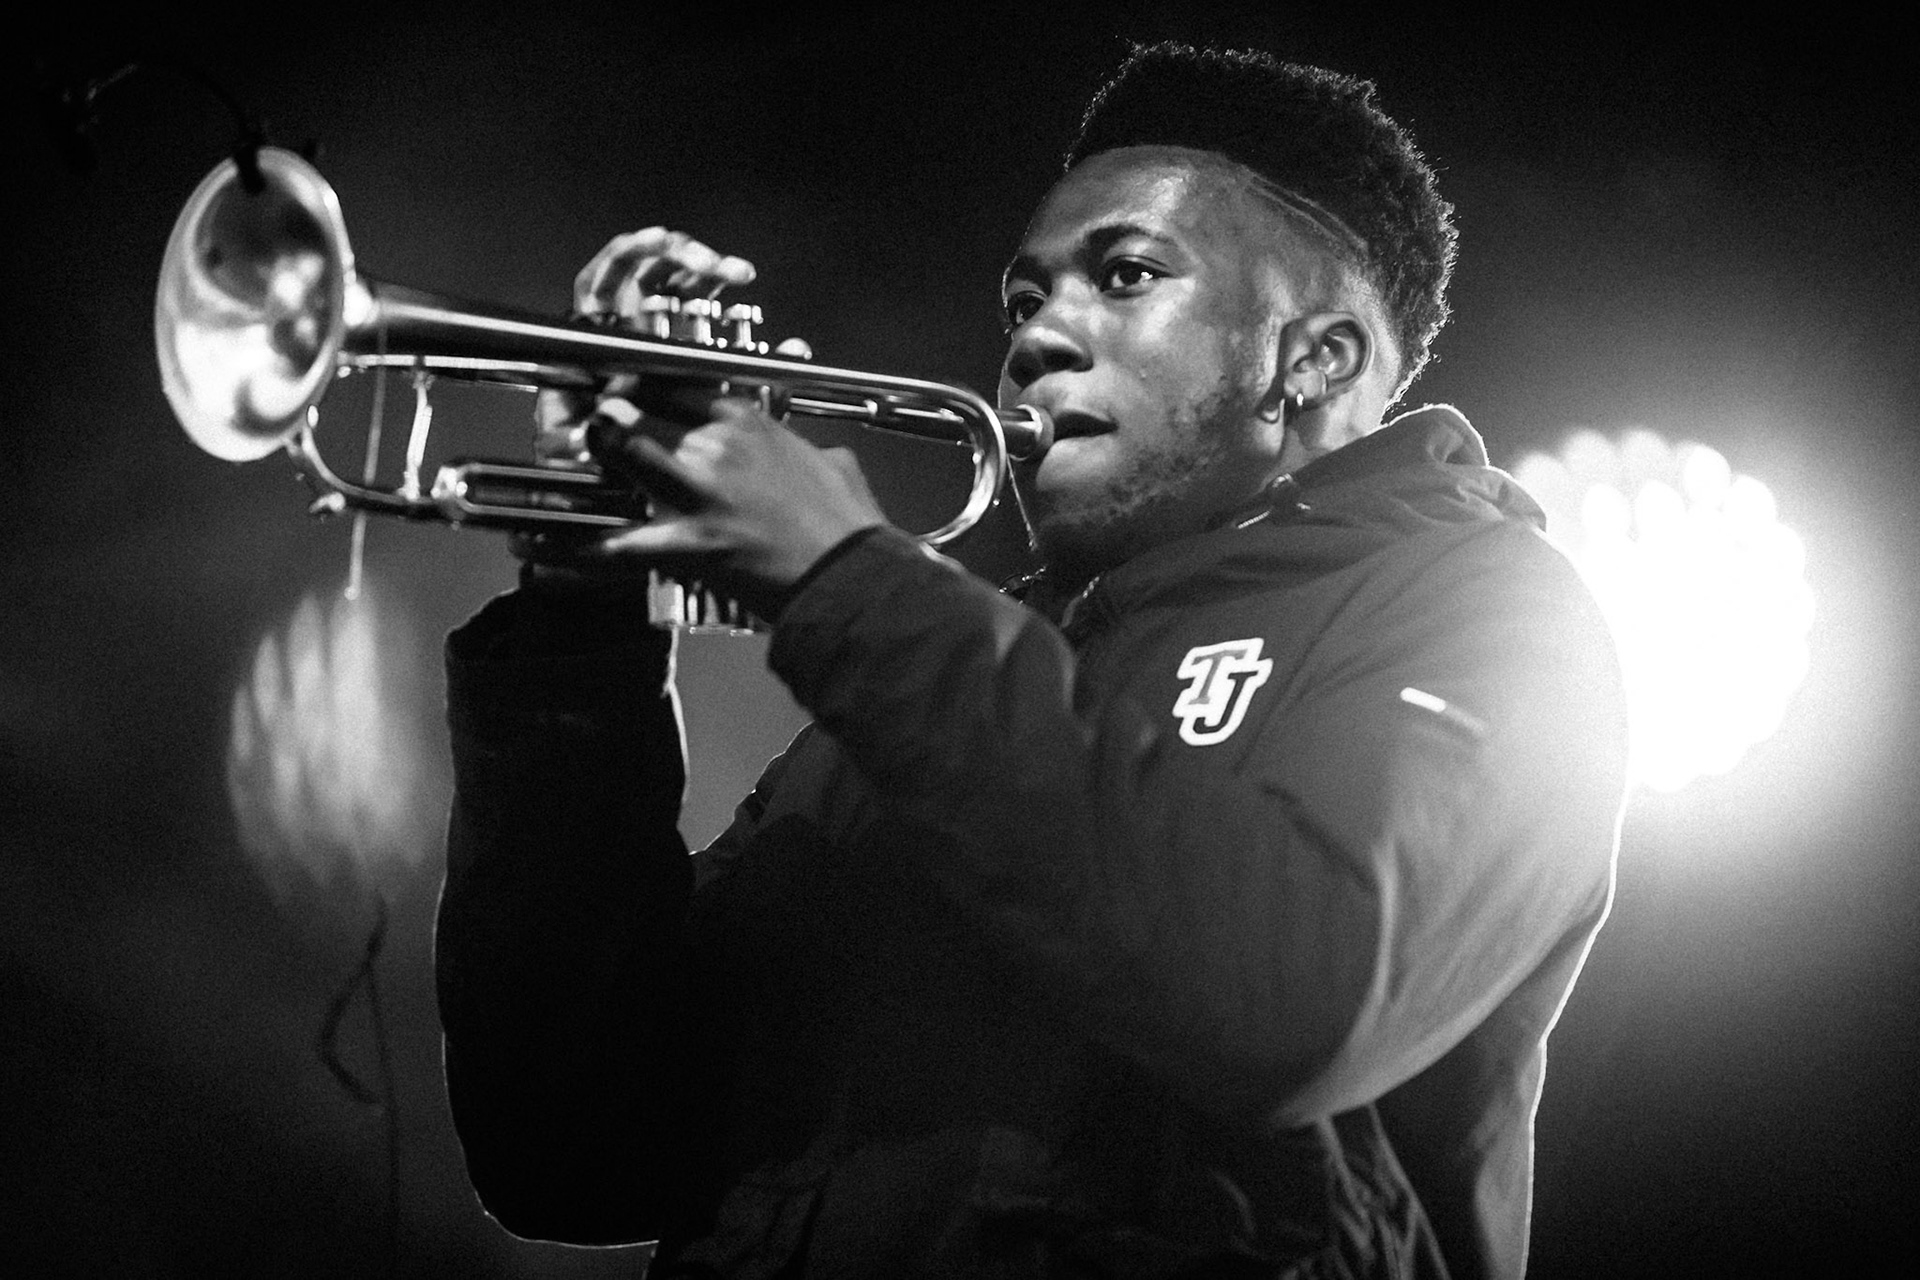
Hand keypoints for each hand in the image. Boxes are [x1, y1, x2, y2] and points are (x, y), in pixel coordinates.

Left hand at [520, 229, 887, 614]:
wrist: (853, 578)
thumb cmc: (849, 528)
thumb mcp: (833, 466)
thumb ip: (807, 450)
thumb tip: (816, 454)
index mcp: (749, 421)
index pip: (672, 380)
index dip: (633, 382)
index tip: (615, 387)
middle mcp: (717, 445)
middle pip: (635, 406)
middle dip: (602, 413)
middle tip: (584, 423)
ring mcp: (698, 492)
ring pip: (621, 450)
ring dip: (590, 453)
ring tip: (562, 461)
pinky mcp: (689, 544)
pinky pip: (616, 544)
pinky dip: (572, 549)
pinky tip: (537, 549)